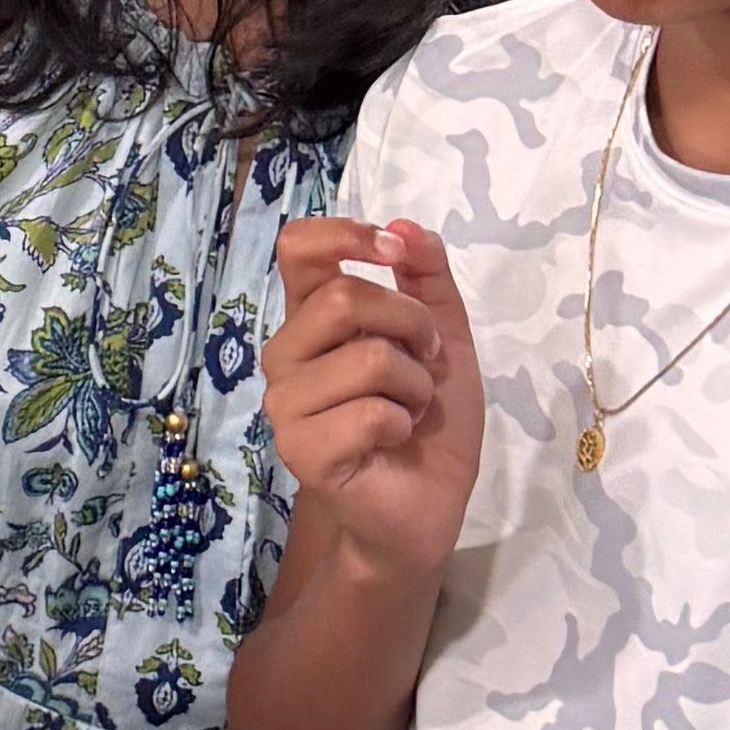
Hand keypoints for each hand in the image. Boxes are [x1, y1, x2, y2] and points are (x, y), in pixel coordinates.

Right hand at [261, 215, 484, 586]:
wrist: (428, 504)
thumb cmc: (426, 419)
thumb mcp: (443, 335)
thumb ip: (427, 277)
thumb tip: (405, 226)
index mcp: (312, 319)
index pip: (297, 249)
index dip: (345, 235)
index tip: (391, 250)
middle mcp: (286, 355)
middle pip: (343, 298)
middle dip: (411, 326)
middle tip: (427, 362)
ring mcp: (286, 405)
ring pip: (367, 358)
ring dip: (415, 385)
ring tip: (410, 410)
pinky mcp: (301, 451)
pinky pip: (371, 413)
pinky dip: (404, 424)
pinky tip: (394, 441)